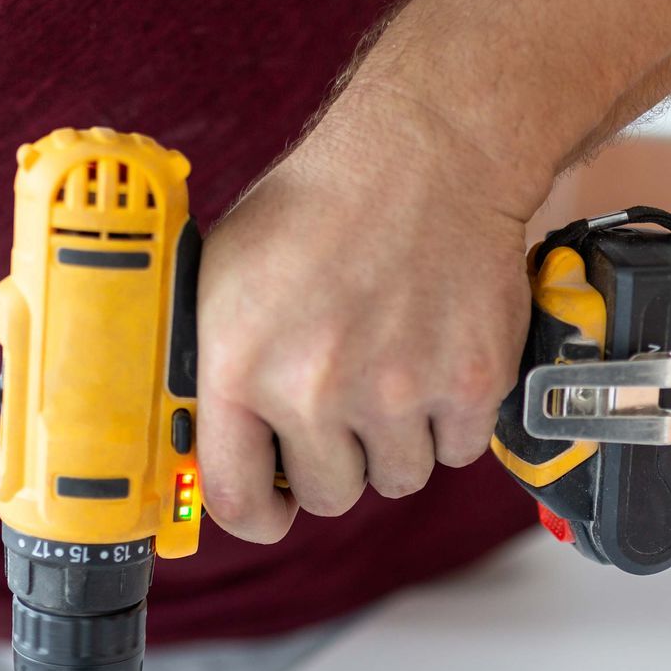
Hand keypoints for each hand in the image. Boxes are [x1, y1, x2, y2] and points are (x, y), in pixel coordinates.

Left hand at [195, 87, 537, 541]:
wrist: (425, 155)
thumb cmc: (320, 208)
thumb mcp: (225, 274)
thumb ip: (212, 364)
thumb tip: (200, 439)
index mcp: (240, 365)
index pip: (234, 498)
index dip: (256, 515)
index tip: (270, 510)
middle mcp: (315, 389)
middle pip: (328, 495)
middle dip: (336, 461)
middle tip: (345, 405)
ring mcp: (397, 392)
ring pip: (397, 477)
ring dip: (395, 441)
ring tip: (392, 372)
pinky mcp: (469, 384)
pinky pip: (458, 450)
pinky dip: (452, 419)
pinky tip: (436, 360)